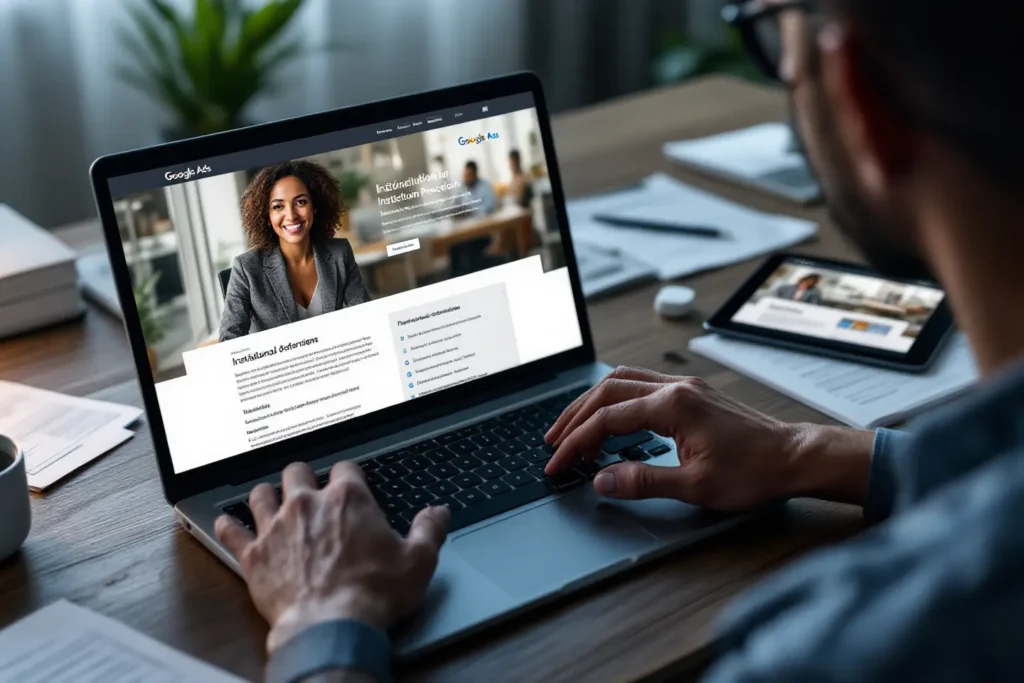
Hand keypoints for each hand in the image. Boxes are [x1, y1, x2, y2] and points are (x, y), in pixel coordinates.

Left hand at [214, 461, 449, 652]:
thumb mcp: (417, 561)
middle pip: (296, 471)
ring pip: (261, 493)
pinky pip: (231, 531)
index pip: (345, 468)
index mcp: (349, 499)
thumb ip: (429, 530)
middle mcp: (308, 505)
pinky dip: (228, 526)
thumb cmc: (372, 595)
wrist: (331, 628)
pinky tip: (226, 522)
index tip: (350, 485)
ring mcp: (276, 528)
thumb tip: (439, 512)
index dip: (348, 476)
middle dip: (303, 477)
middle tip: (308, 488)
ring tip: (271, 500)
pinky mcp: (254, 556)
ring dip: (267, 495)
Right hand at [544, 367, 872, 510]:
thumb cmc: (754, 471)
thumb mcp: (695, 486)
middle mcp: (675, 388)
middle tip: (553, 443)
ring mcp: (685, 387)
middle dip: (575, 417)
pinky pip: (641, 385)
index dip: (575, 443)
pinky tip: (612, 419)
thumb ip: (643, 481)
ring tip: (573, 428)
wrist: (795, 456)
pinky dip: (616, 400)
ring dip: (593, 403)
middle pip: (607, 391)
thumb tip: (602, 481)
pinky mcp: (692, 393)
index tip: (557, 463)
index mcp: (673, 406)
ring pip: (622, 381)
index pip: (607, 419)